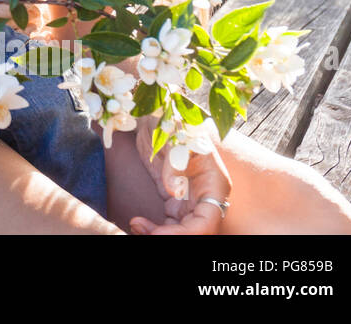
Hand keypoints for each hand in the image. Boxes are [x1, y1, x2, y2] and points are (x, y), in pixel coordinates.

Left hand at [130, 115, 232, 234]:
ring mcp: (189, 199)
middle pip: (195, 230)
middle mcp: (205, 197)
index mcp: (214, 184)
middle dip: (170, 235)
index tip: (158, 233)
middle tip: (141, 230)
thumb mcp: (175, 137)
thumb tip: (173, 192)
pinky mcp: (173, 198)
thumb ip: (176, 164)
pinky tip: (137, 222)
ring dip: (159, 233)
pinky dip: (154, 228)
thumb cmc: (169, 120)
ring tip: (135, 225)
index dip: (185, 233)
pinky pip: (168, 223)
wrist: (153, 114)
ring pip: (181, 229)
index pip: (207, 220)